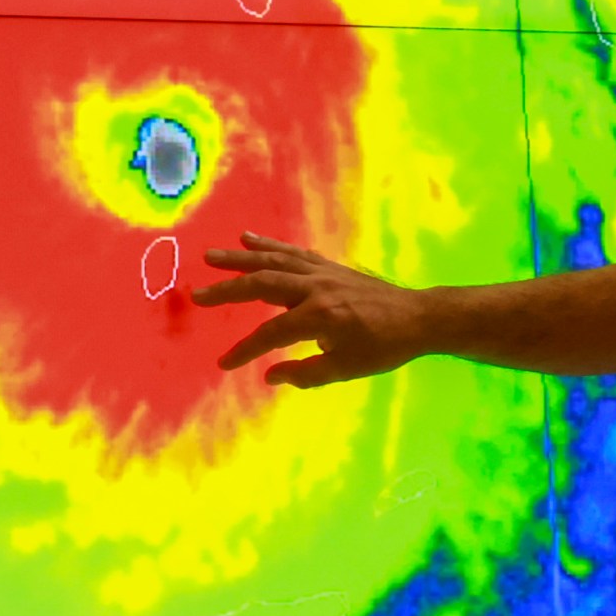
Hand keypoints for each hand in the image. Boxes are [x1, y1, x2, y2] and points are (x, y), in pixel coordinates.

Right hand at [193, 232, 429, 387]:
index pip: (270, 334)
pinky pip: (294, 253)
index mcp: (318, 317)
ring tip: (212, 255)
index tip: (224, 363)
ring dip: (241, 258)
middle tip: (197, 295)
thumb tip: (269, 375)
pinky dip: (270, 245)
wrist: (418, 317)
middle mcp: (316, 288)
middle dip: (228, 290)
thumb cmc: (383, 347)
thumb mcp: (345, 368)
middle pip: (262, 284)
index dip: (245, 350)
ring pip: (275, 261)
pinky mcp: (329, 266)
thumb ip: (305, 373)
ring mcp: (322, 273)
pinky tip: (250, 239)